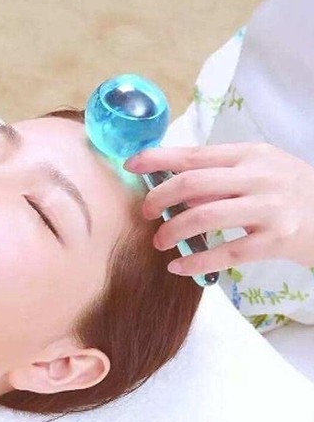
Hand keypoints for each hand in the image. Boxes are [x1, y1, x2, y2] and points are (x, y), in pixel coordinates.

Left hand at [124, 143, 313, 275]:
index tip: (130, 165)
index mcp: (250, 154)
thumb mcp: (260, 171)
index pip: (194, 154)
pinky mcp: (276, 241)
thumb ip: (220, 177)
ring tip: (159, 242)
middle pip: (192, 184)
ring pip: (204, 217)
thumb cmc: (290, 191)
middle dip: (158, 199)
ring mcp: (269, 208)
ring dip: (172, 231)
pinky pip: (226, 253)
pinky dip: (196, 262)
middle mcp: (259, 176)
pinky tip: (178, 267)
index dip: (157, 159)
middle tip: (145, 213)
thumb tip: (176, 191)